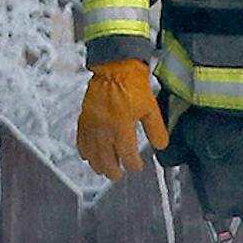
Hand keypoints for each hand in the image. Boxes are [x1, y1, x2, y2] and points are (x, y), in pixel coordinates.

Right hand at [76, 58, 170, 181]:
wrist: (115, 66)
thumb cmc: (133, 84)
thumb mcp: (151, 108)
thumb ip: (156, 130)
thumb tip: (161, 146)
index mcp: (122, 126)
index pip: (127, 155)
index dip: (133, 165)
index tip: (136, 167)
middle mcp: (105, 127)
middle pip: (106, 158)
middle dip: (112, 170)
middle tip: (117, 175)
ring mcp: (93, 122)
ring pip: (91, 151)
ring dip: (97, 163)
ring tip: (102, 170)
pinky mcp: (85, 115)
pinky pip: (81, 137)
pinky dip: (83, 148)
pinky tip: (86, 155)